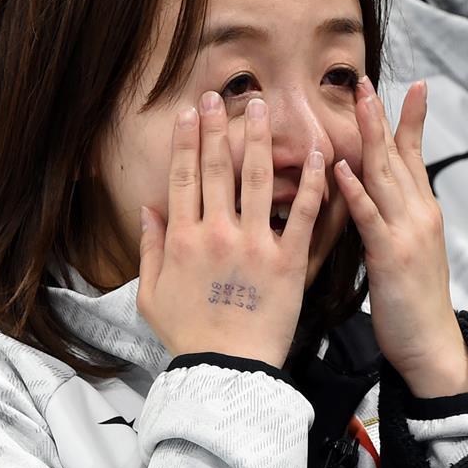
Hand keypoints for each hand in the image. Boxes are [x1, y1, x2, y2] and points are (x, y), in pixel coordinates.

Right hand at [137, 92, 324, 368]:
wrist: (227, 371)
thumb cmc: (188, 336)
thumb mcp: (151, 296)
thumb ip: (149, 250)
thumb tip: (148, 211)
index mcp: (182, 240)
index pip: (183, 178)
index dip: (186, 142)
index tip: (190, 114)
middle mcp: (216, 234)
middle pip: (216, 169)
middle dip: (217, 128)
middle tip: (219, 96)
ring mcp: (254, 245)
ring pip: (257, 180)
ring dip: (259, 139)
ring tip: (263, 107)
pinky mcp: (288, 262)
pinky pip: (301, 215)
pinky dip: (312, 183)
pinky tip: (319, 154)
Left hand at [334, 78, 467, 397]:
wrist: (431, 344)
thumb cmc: (412, 302)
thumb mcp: (406, 252)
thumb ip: (392, 221)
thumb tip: (373, 197)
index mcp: (422, 213)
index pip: (412, 158)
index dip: (409, 122)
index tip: (408, 87)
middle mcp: (419, 215)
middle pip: (398, 157)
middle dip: (383, 117)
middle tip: (366, 81)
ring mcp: (407, 233)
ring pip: (386, 176)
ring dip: (370, 137)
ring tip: (358, 103)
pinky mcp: (391, 256)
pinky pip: (369, 217)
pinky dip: (355, 191)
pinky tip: (340, 168)